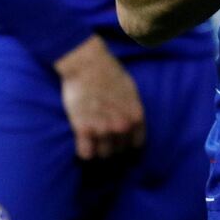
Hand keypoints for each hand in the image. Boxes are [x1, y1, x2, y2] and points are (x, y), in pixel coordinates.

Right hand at [54, 35, 145, 159]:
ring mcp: (103, 129)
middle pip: (119, 150)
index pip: (136, 143)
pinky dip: (84, 150)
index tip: (121, 140)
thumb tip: (133, 123)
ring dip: (98, 148)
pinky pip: (86, 154)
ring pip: (103, 154)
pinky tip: (83, 141)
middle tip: (104, 136)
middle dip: (113, 144)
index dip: (128, 142)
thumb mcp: (130, 89)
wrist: (87, 64)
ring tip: (93, 138)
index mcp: (136, 115)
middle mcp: (122, 126)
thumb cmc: (109, 72)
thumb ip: (132, 108)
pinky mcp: (83, 130)